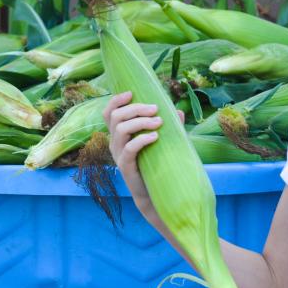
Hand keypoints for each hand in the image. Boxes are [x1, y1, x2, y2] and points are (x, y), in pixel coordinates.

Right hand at [103, 92, 183, 220]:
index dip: (115, 100)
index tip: (131, 93)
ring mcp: (119, 155)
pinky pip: (129, 148)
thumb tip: (178, 111)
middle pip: (116, 117)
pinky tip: (155, 137)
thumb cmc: (158, 165)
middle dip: (136, 108)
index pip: (109, 113)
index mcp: (119, 135)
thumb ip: (168, 127)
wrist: (156, 194)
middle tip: (156, 109)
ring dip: (140, 121)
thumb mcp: (162, 142)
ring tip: (159, 123)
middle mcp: (115, 143)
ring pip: (121, 129)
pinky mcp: (126, 167)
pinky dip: (142, 139)